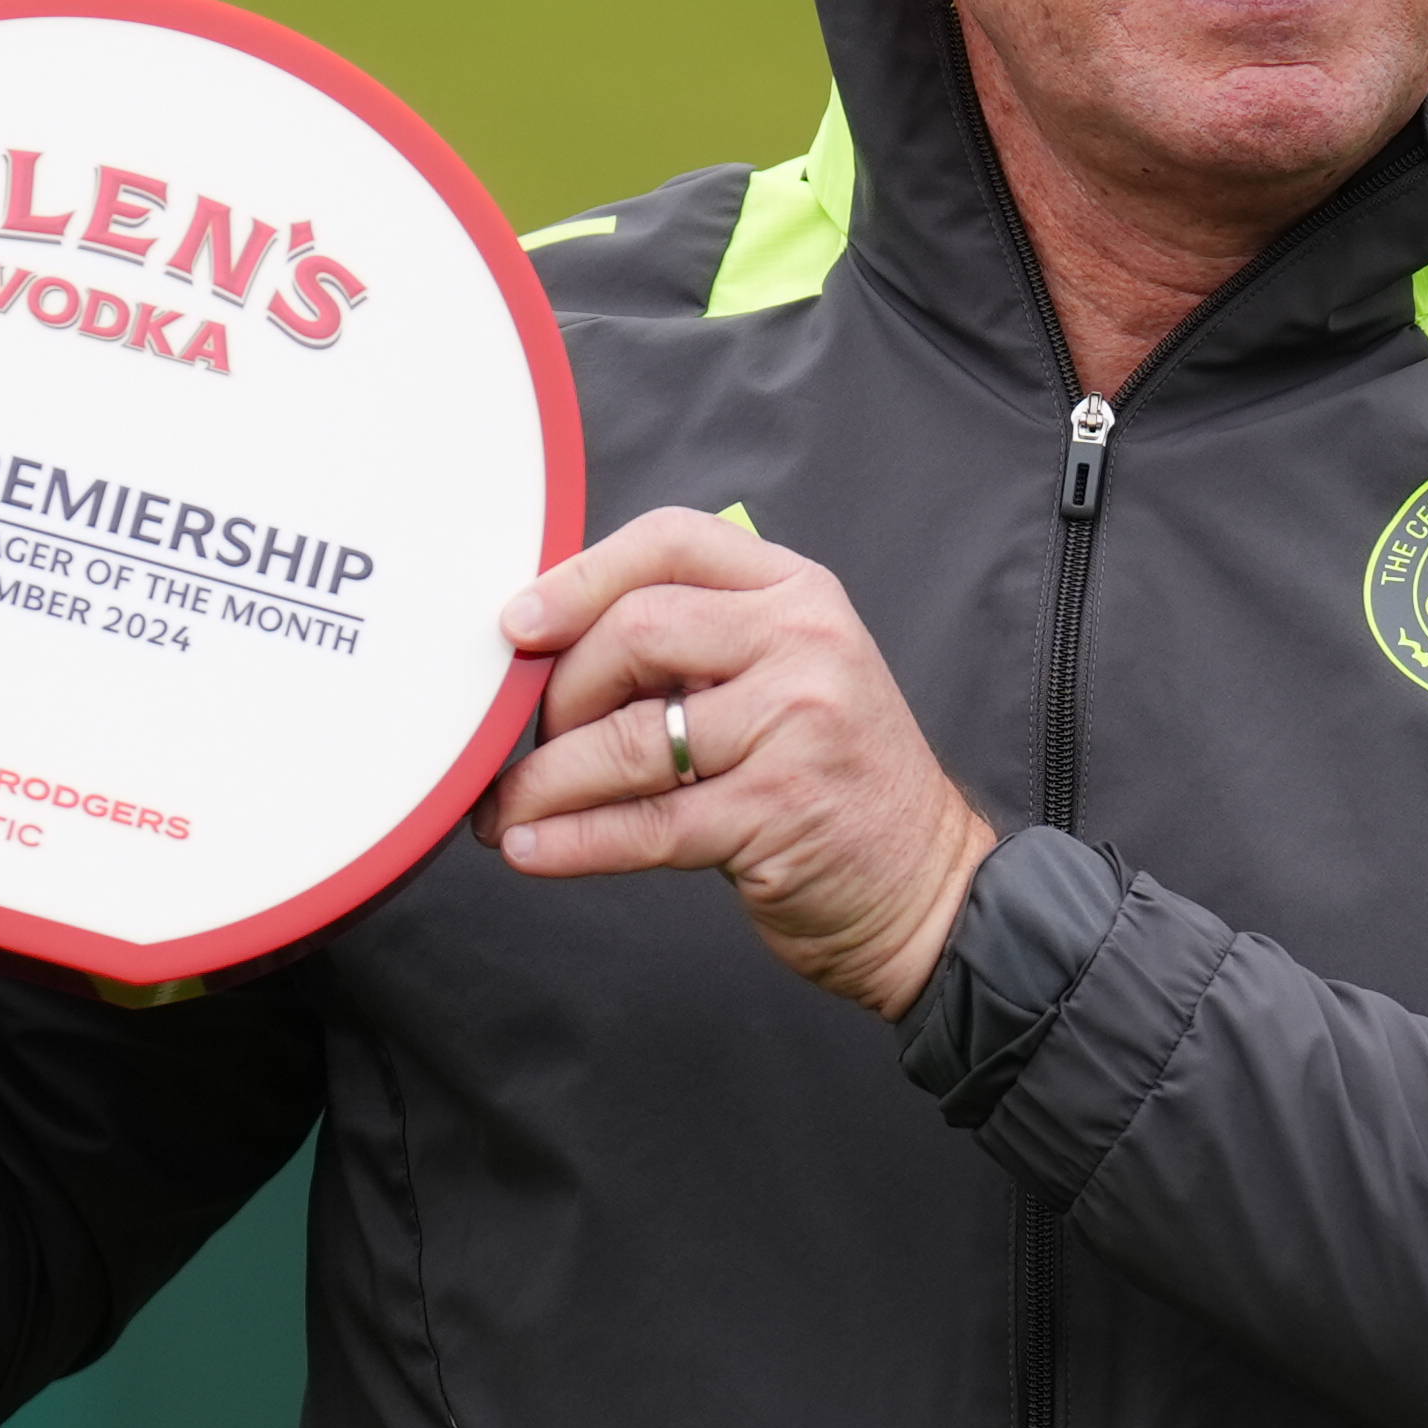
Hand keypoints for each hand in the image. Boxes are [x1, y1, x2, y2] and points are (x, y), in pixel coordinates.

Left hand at [483, 508, 995, 1019]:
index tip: (517, 625)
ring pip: (629, 738)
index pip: (670, 542)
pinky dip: (573, 841)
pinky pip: (646, 824)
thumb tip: (544, 652)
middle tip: (526, 742)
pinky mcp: (779, 813)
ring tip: (502, 809)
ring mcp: (798, 726)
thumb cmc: (829, 778)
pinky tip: (532, 849)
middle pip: (636, 631)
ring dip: (544, 781)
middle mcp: (805, 644)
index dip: (578, 577)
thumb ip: (693, 644)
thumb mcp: (784, 675)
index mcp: (797, 593)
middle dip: (558, 693)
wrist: (924, 885)